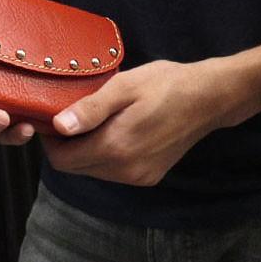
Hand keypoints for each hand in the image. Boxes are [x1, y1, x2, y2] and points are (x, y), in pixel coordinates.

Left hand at [40, 59, 225, 186]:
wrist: (209, 98)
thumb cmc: (167, 84)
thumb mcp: (125, 87)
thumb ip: (90, 109)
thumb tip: (58, 126)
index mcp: (115, 147)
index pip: (62, 160)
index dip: (51, 141)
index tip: (53, 118)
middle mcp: (125, 170)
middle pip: (76, 168)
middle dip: (68, 145)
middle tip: (75, 115)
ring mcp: (139, 176)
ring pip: (94, 171)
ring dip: (88, 149)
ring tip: (100, 120)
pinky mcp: (149, 177)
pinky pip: (114, 171)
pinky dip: (107, 155)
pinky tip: (119, 131)